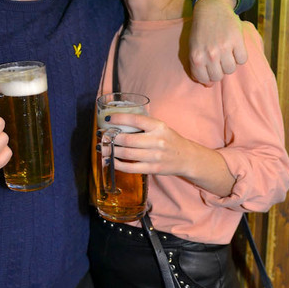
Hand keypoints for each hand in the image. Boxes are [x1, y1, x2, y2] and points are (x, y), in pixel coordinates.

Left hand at [102, 112, 234, 195]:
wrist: (186, 157)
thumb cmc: (169, 140)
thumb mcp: (160, 127)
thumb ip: (143, 125)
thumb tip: (118, 122)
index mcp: (158, 126)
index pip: (135, 120)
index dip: (118, 118)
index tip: (107, 118)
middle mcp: (156, 140)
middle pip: (126, 139)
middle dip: (111, 137)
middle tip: (102, 136)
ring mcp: (154, 156)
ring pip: (126, 154)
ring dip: (111, 151)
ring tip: (103, 148)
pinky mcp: (152, 169)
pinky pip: (130, 167)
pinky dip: (118, 164)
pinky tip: (111, 160)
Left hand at [189, 0, 247, 84]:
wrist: (211, 9)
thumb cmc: (200, 30)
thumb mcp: (192, 48)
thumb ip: (196, 66)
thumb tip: (207, 84)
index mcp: (196, 57)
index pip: (204, 79)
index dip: (208, 78)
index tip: (211, 72)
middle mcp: (209, 54)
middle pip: (218, 77)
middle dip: (219, 71)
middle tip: (219, 62)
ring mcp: (224, 48)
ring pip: (231, 69)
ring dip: (230, 64)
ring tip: (227, 54)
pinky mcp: (237, 41)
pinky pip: (242, 59)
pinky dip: (240, 56)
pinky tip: (235, 48)